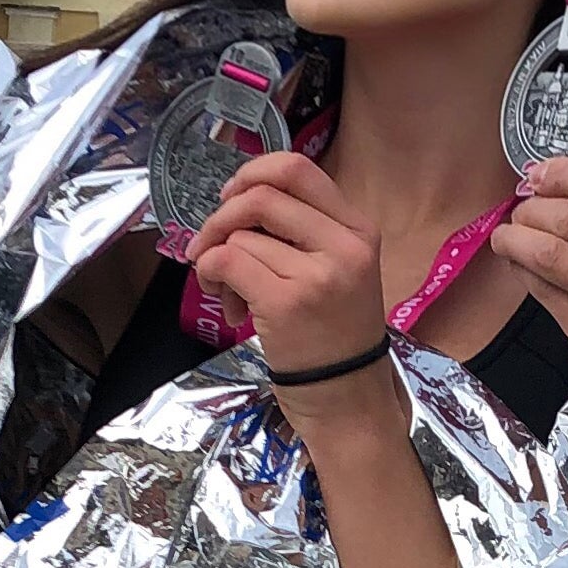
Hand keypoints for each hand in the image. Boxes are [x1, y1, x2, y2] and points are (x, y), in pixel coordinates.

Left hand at [184, 153, 387, 392]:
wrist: (348, 398)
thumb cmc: (336, 336)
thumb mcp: (339, 270)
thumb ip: (302, 232)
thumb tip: (237, 203)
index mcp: (358, 229)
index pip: (297, 169)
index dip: (253, 173)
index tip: (231, 196)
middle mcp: (343, 246)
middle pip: (262, 197)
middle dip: (221, 216)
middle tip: (209, 244)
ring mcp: (317, 275)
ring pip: (241, 236)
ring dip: (216, 259)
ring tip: (227, 292)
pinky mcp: (287, 303)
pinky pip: (227, 261)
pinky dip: (210, 273)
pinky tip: (222, 298)